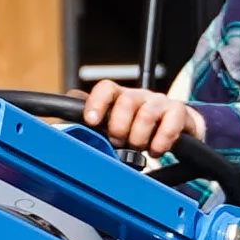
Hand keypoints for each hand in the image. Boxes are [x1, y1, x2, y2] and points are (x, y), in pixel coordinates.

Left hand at [78, 78, 197, 160]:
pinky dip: (162, 140)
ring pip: (147, 113)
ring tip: (139, 149)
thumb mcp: (113, 128)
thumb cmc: (139, 130)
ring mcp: (160, 103)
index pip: (106, 88)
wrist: (177, 133)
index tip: (91, 121)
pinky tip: (157, 150)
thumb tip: (59, 126)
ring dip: (139, 137)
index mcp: (120, 98)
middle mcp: (140, 97)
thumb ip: (91, 124)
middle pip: (126, 100)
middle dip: (119, 127)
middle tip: (118, 142)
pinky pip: (172, 121)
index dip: (97, 103)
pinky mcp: (180, 114)